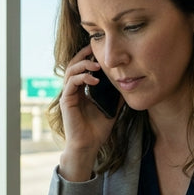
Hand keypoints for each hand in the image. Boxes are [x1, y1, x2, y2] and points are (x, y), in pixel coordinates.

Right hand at [57, 45, 117, 180]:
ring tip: (97, 65)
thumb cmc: (98, 129)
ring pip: (71, 71)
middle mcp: (72, 90)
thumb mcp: (112, 107)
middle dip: (83, 55)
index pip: (81, 68)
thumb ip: (116, 95)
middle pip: (73, 64)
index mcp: (81, 90)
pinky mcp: (66, 101)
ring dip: (83, 64)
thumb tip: (128, 83)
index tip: (99, 50)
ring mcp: (68, 95)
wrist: (89, 145)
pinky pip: (71, 83)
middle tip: (95, 49)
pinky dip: (82, 78)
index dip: (88, 57)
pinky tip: (95, 80)